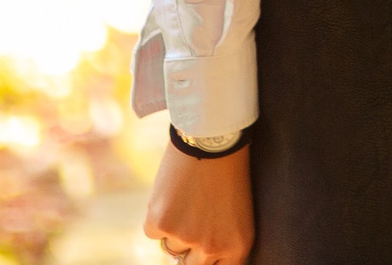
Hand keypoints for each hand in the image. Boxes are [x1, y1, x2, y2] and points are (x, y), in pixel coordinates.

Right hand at [144, 139, 252, 264]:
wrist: (212, 138)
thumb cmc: (228, 170)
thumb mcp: (238, 213)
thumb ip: (222, 240)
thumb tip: (199, 258)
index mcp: (237, 246)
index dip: (207, 258)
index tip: (199, 250)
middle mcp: (212, 247)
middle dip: (189, 251)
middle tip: (190, 224)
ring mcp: (185, 237)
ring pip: (171, 248)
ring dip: (174, 229)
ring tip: (187, 198)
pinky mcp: (161, 224)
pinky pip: (153, 232)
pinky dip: (158, 214)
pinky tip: (172, 192)